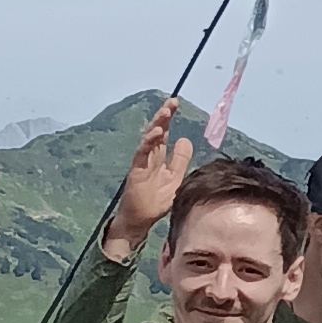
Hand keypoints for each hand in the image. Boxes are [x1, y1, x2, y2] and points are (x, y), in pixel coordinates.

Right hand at [105, 100, 193, 264]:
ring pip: (148, 139)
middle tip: (172, 101)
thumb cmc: (156, 201)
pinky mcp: (136, 171)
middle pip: (156, 131)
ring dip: (157, 124)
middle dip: (164, 116)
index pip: (164, 133)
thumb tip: (185, 139)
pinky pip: (142, 153)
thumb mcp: (175, 178)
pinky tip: (156, 133)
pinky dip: (149, 142)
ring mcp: (142, 163)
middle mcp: (150, 157)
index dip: (169, 119)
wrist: (140, 221)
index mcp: (159, 158)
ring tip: (165, 112)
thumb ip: (180, 160)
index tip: (176, 103)